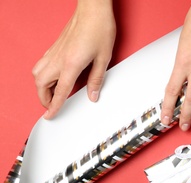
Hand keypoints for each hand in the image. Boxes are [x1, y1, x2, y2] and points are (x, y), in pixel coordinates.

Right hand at [32, 0, 115, 118]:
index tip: (50, 116)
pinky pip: (42, 64)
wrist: (93, 9)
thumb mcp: (103, 58)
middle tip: (52, 105)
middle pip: (41, 84)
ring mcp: (54, 51)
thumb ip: (96, 79)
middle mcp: (58, 59)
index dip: (54, 106)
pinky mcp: (54, 46)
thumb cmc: (100, 29)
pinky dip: (43, 75)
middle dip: (43, 98)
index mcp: (71, 64)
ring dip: (41, 86)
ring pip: (37, 73)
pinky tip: (54, 76)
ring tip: (52, 93)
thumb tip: (93, 96)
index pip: (60, 92)